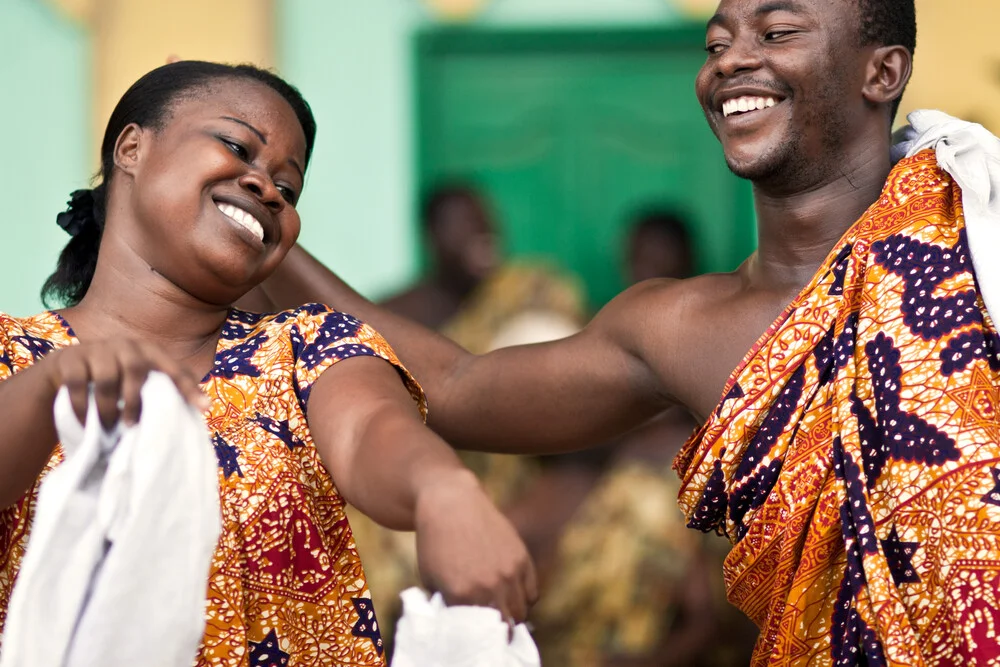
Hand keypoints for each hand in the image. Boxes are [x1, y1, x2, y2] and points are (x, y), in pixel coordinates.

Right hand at [42, 339, 208, 427]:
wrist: (66, 369)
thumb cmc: (115, 380)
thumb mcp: (139, 380)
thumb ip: (166, 388)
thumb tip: (201, 408)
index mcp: (148, 351)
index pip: (173, 368)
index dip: (188, 387)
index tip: (204, 407)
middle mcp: (125, 345)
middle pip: (136, 369)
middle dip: (135, 401)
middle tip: (132, 426)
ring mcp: (96, 350)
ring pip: (107, 379)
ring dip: (108, 408)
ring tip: (109, 428)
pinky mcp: (70, 360)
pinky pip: (78, 384)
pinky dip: (82, 407)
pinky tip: (84, 423)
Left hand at [414, 471, 537, 622]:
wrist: (451, 504)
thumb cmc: (435, 543)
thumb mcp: (432, 579)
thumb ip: (448, 605)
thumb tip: (463, 625)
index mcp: (461, 595)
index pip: (477, 632)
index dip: (477, 635)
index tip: (477, 634)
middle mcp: (488, 586)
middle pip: (504, 626)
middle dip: (498, 630)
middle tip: (493, 628)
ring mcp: (508, 572)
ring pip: (520, 612)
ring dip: (513, 615)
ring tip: (503, 611)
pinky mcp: (521, 558)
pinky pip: (532, 592)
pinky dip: (524, 598)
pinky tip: (512, 594)